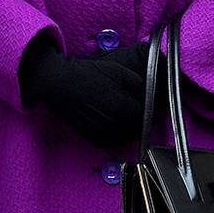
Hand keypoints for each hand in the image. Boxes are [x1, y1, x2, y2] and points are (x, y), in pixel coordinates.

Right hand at [19, 40, 147, 146]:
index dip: (152, 111)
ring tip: (125, 115)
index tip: (153, 107)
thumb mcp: (118, 71)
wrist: (61, 84)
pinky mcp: (93, 139)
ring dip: (130, 128)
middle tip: (137, 109)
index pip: (147, 115)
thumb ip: (139, 84)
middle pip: (138, 128)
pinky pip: (113, 141)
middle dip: (141, 119)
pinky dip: (117, 135)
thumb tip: (152, 95)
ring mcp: (102, 133)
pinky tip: (113, 122)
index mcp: (121, 106)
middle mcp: (113, 124)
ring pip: (126, 136)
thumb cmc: (90, 74)